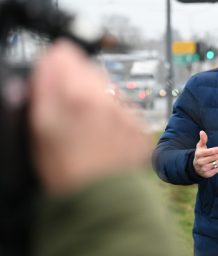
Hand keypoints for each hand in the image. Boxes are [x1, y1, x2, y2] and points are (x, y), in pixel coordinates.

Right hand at [30, 40, 150, 194]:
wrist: (104, 200)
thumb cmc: (67, 173)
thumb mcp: (40, 131)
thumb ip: (43, 93)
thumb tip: (46, 69)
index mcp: (70, 97)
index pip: (62, 55)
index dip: (55, 66)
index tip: (52, 75)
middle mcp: (100, 98)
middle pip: (87, 67)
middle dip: (77, 80)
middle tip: (70, 104)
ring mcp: (122, 111)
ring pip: (107, 87)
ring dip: (97, 97)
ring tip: (88, 126)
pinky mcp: (138, 124)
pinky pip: (124, 108)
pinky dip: (114, 116)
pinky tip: (106, 137)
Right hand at [193, 130, 217, 177]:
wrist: (196, 167)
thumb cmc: (200, 154)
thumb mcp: (200, 147)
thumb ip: (203, 139)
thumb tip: (202, 131)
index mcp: (199, 154)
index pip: (210, 151)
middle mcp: (200, 162)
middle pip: (214, 157)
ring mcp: (204, 169)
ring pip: (216, 164)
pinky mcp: (208, 174)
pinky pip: (217, 170)